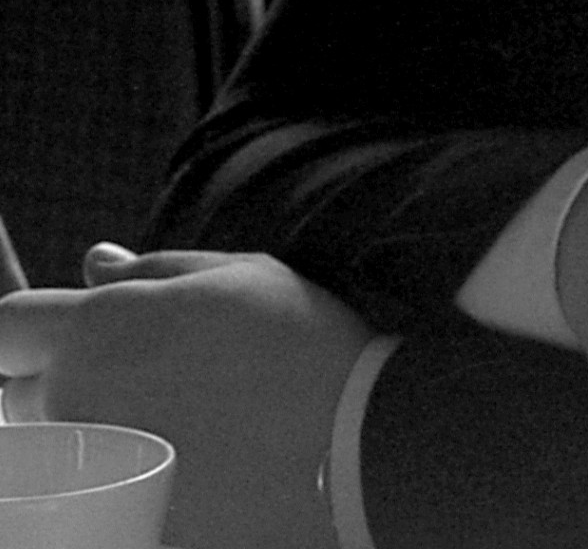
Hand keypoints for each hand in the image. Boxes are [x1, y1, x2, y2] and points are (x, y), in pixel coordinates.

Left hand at [0, 246, 370, 548]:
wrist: (357, 441)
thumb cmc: (305, 343)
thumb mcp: (242, 274)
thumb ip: (153, 269)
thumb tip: (93, 263)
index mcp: (99, 328)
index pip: (7, 327)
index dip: (30, 329)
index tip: (63, 336)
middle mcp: (77, 398)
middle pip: (23, 395)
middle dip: (63, 382)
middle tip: (149, 379)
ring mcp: (94, 466)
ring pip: (61, 446)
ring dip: (96, 431)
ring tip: (179, 423)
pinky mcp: (120, 520)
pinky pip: (103, 492)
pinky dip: (131, 480)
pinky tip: (195, 464)